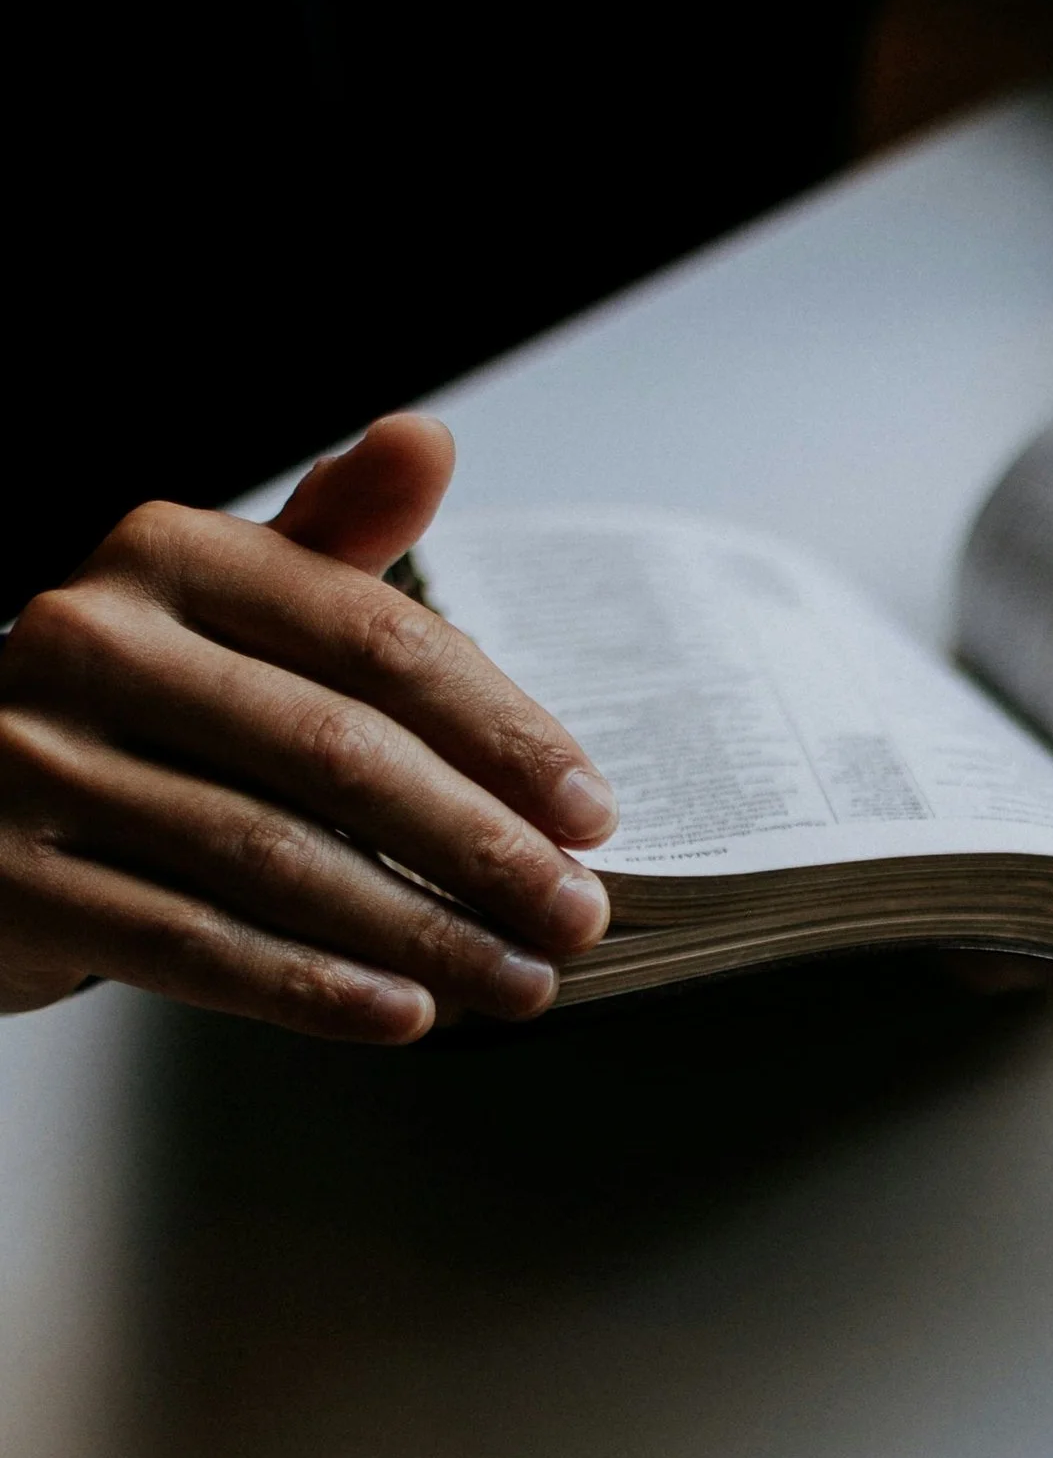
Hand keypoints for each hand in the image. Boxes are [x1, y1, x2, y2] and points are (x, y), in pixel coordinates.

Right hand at [0, 418, 616, 1042]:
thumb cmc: (127, 703)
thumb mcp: (221, 602)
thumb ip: (331, 541)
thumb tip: (423, 442)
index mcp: (162, 555)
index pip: (374, 640)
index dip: (500, 732)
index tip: (589, 810)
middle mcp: (88, 642)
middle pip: (337, 756)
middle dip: (480, 848)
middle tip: (574, 911)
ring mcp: (35, 763)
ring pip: (274, 862)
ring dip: (420, 934)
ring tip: (517, 978)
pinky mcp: (13, 881)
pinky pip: (193, 947)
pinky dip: (313, 990)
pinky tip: (402, 1014)